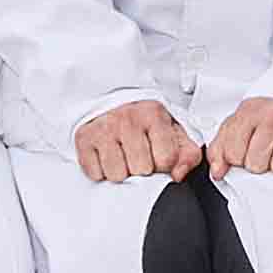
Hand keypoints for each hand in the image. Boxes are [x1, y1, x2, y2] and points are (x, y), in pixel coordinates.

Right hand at [74, 97, 200, 184]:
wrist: (113, 98)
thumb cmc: (146, 120)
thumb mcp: (174, 131)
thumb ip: (188, 154)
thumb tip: (178, 175)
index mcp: (153, 114)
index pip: (166, 160)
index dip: (164, 165)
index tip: (158, 155)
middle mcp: (127, 119)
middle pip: (141, 170)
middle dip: (142, 168)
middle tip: (138, 154)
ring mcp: (103, 128)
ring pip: (117, 175)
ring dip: (121, 171)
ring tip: (123, 155)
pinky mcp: (83, 138)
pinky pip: (94, 173)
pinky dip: (101, 171)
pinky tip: (107, 156)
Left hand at [205, 97, 272, 176]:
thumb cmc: (266, 117)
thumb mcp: (238, 125)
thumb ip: (220, 149)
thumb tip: (217, 173)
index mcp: (250, 111)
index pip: (234, 155)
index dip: (237, 160)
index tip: (245, 151)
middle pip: (257, 165)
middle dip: (260, 164)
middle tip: (267, 150)